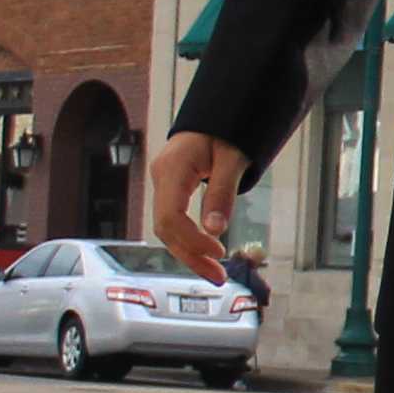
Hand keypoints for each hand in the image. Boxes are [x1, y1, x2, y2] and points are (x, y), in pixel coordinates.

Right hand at [148, 130, 247, 284]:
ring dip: (190, 254)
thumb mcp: (232, 158)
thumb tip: (215, 230)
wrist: (217, 116)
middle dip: (191, 255)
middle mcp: (161, 177)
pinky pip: (174, 222)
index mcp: (172, 167)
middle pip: (165, 228)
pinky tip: (206, 257)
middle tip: (219, 276)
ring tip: (216, 274)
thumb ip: (222, 192)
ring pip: (167, 229)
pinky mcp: (170, 191)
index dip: (191, 240)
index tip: (218, 253)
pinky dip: (189, 242)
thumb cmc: (226, 130)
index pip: (171, 215)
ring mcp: (163, 185)